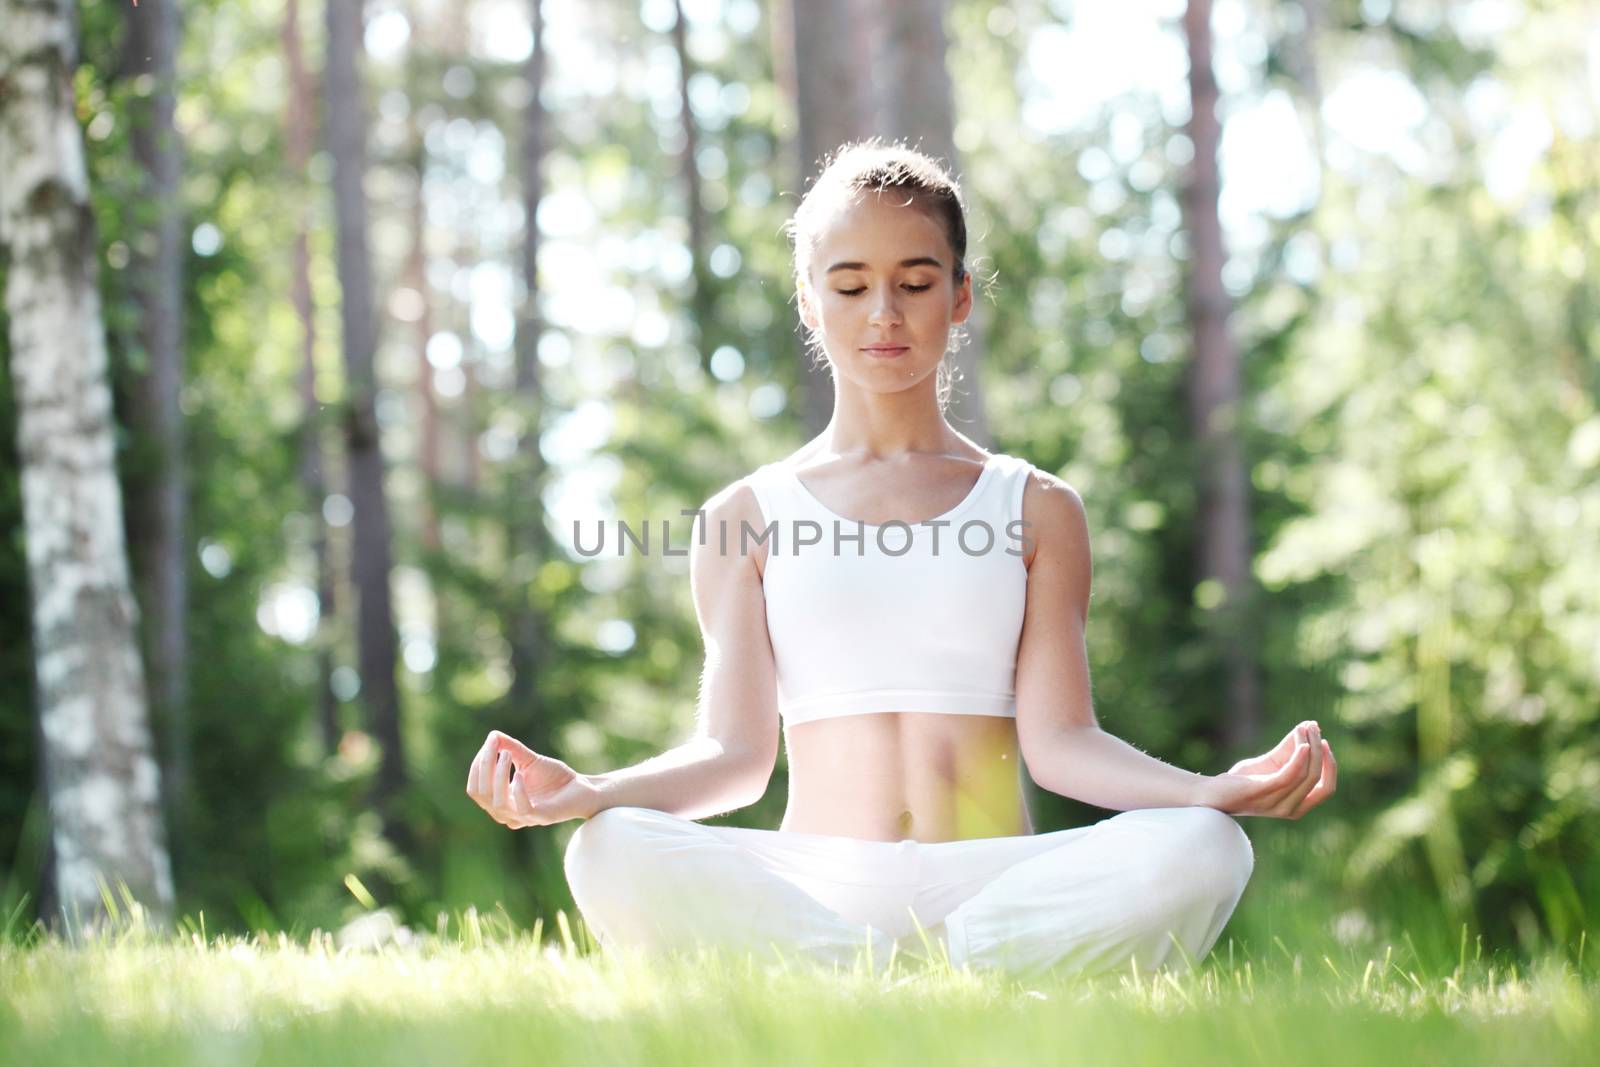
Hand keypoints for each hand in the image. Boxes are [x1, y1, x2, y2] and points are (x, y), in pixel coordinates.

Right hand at [465, 730, 600, 827]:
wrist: (582, 788)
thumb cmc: (554, 776)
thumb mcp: (528, 760)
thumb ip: (510, 749)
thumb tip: (492, 735)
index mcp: (499, 802)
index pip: (476, 788)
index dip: (478, 766)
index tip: (490, 742)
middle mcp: (507, 814)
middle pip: (482, 794)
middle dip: (485, 766)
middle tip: (495, 745)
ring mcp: (523, 818)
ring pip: (498, 802)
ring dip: (499, 775)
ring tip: (507, 754)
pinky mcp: (541, 818)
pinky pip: (522, 809)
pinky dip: (518, 790)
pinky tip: (520, 773)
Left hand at [1200, 720, 1336, 818]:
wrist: (1212, 792)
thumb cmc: (1242, 780)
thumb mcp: (1271, 763)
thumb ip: (1290, 749)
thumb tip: (1309, 726)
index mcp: (1297, 806)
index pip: (1326, 788)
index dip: (1330, 765)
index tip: (1325, 742)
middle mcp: (1290, 809)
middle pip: (1317, 778)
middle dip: (1320, 751)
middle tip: (1314, 728)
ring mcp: (1276, 804)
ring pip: (1305, 775)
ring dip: (1309, 747)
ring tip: (1306, 728)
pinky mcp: (1262, 792)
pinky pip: (1288, 776)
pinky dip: (1298, 759)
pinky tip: (1301, 744)